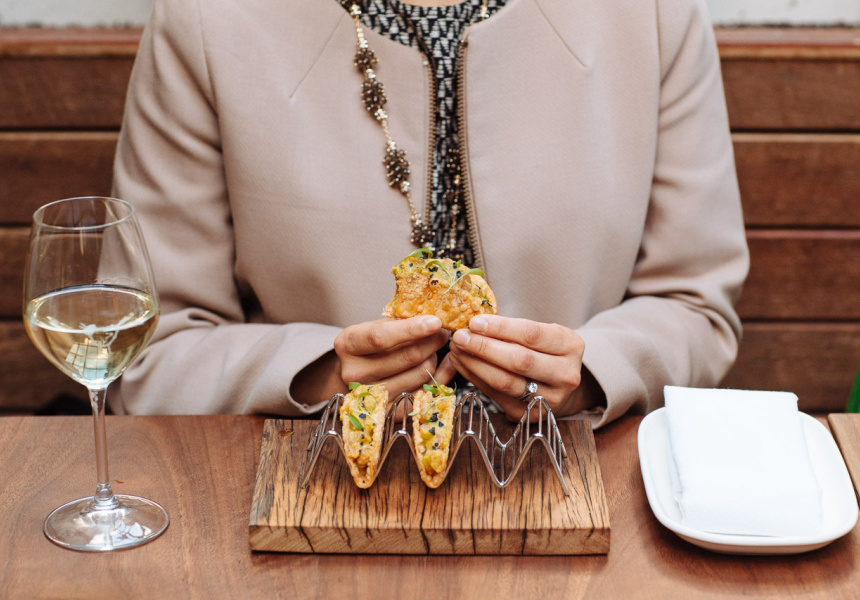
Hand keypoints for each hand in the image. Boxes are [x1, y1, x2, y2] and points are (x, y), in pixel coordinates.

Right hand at [333, 315, 450, 397]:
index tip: (435, 321)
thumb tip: (436, 319)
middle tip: (442, 332)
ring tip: (433, 348)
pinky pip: (426, 393)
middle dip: (433, 341)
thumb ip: (400, 322)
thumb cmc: (369, 346)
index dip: (411, 329)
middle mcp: (355, 373)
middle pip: (408, 357)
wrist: (355, 374)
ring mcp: (371, 396)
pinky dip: (441, 376)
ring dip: (435, 357)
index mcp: (348, 344)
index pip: (381, 337)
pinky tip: (445, 363)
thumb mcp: (375, 326)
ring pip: (421, 374)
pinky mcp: (389, 412)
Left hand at [448, 315, 593, 420]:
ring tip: (456, 350)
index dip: (500, 328)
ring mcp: (551, 399)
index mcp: (571, 346)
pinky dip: (475, 378)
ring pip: (506, 382)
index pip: (531, 334)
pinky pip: (497, 395)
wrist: (559, 384)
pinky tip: (462, 365)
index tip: (474, 322)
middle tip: (460, 337)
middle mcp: (566, 374)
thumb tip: (473, 324)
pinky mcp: (531, 415)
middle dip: (483, 347)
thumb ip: (513, 329)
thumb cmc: (544, 351)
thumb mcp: (541, 333)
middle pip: (519, 361)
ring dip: (475, 364)